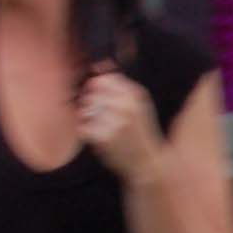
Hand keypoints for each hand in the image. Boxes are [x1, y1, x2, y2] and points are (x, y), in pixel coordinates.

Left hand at [76, 67, 164, 182]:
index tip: (102, 97)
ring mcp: (113, 121)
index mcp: (135, 94)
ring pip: (85, 109)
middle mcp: (125, 105)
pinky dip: (88, 133)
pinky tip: (101, 138)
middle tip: (104, 117)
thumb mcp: (139, 105)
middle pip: (91, 93)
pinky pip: (83, 127)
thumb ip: (120, 88)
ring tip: (104, 127)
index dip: (98, 87)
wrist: (149, 162)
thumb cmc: (140, 133)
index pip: (104, 79)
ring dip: (89, 118)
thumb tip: (96, 70)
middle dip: (92, 103)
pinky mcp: (103, 137)